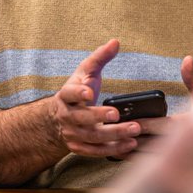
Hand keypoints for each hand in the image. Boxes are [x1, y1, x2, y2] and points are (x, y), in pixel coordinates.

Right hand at [50, 38, 144, 157]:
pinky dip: (112, 150)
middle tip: (117, 114)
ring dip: (113, 135)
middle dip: (99, 117)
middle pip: (82, 118)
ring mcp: (72, 133)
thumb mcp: (86, 71)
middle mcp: (67, 116)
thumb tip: (116, 42)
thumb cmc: (77, 90)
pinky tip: (129, 145)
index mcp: (66, 95)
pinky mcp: (79, 146)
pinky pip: (96, 151)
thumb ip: (100, 57)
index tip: (90, 93)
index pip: (69, 94)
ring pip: (92, 137)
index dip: (78, 94)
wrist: (58, 117)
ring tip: (134, 130)